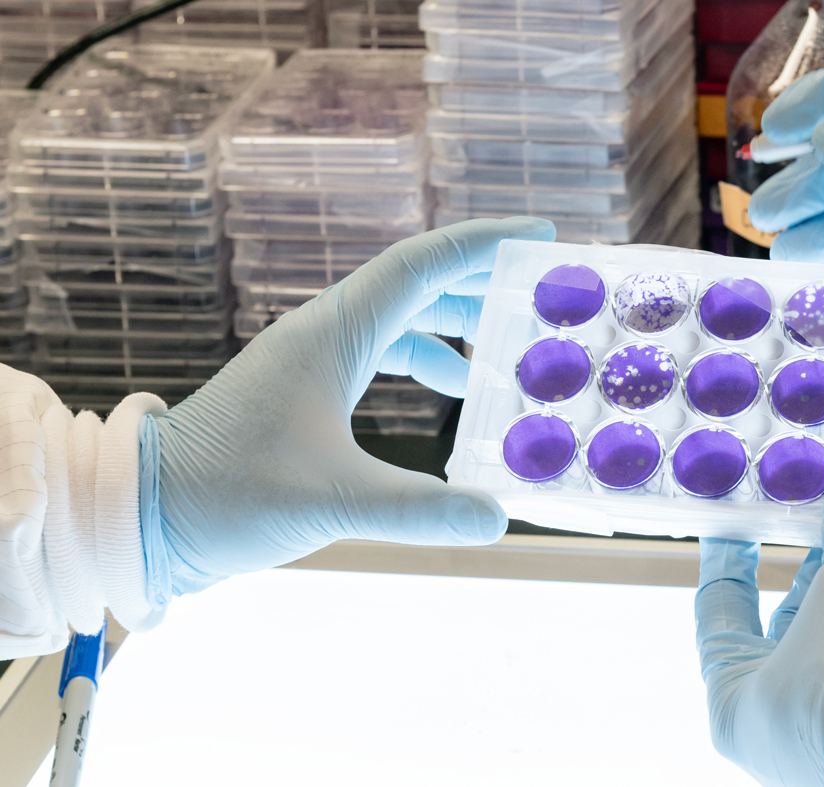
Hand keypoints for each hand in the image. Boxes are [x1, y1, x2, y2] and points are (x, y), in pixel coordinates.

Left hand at [142, 217, 555, 599]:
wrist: (142, 511)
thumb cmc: (227, 495)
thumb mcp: (334, 502)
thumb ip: (421, 511)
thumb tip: (497, 520)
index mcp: (332, 335)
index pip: (421, 266)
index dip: (484, 244)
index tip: (540, 232)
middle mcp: (323, 334)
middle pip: (417, 285)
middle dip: (482, 286)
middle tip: (540, 298)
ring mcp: (310, 360)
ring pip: (398, 320)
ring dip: (455, 327)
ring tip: (508, 352)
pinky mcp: (302, 391)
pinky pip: (378, 352)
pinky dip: (424, 361)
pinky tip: (452, 394)